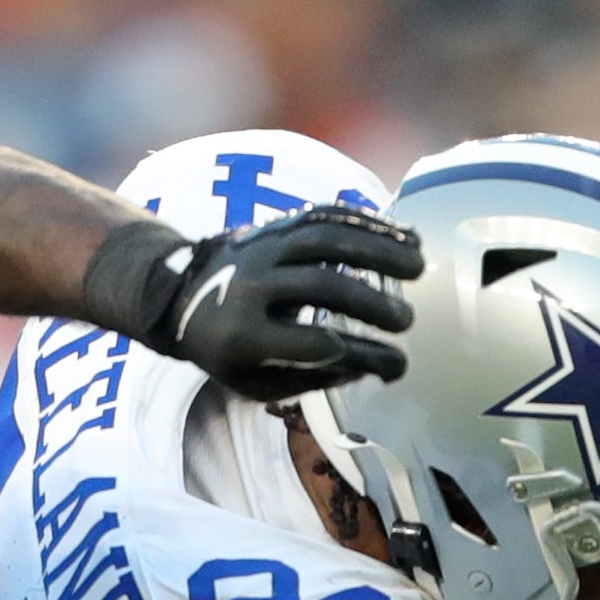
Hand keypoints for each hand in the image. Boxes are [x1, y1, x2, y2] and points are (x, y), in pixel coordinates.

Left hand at [126, 204, 420, 400]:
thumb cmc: (229, 351)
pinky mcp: (277, 225)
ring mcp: (264, 248)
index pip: (311, 344)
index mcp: (243, 336)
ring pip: (328, 239)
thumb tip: (371, 366)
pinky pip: (326, 215)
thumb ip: (311, 379)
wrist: (180, 295)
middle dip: (372, 304)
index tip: (394, 365)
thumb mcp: (256, 384)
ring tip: (419, 267)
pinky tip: (402, 236)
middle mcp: (252, 286)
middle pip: (322, 286)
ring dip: (379, 250)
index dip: (359, 355)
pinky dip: (368, 222)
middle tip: (406, 321)